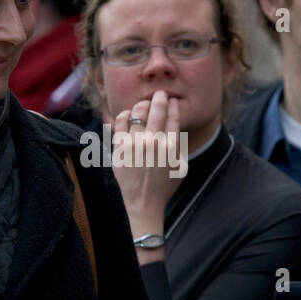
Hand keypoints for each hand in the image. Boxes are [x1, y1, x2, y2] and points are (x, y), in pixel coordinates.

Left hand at [111, 91, 183, 257]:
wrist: (142, 205)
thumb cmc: (163, 188)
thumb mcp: (180, 168)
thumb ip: (179, 147)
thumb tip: (176, 127)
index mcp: (171, 147)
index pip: (173, 117)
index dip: (173, 106)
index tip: (172, 102)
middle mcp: (154, 143)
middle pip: (157, 110)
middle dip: (160, 98)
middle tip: (160, 95)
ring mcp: (135, 144)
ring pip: (137, 113)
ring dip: (142, 105)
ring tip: (144, 105)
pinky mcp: (120, 148)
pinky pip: (120, 123)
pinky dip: (124, 115)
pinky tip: (127, 115)